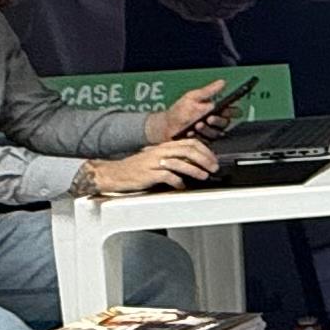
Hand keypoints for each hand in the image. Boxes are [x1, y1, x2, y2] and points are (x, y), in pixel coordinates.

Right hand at [90, 137, 219, 194]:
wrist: (116, 173)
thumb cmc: (138, 168)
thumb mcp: (157, 159)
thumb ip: (174, 158)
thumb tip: (195, 163)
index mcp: (164, 146)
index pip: (190, 142)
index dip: (205, 150)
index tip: (213, 159)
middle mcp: (160, 151)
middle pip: (188, 150)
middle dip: (205, 159)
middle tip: (213, 168)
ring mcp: (154, 163)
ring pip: (180, 162)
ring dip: (195, 170)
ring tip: (204, 176)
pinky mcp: (149, 174)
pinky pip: (168, 176)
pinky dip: (178, 182)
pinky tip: (182, 186)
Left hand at [149, 81, 235, 140]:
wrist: (166, 125)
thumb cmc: (179, 110)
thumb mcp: (193, 97)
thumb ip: (208, 91)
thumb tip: (222, 82)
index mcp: (217, 110)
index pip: (233, 111)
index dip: (233, 111)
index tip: (226, 110)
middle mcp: (216, 122)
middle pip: (226, 123)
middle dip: (218, 121)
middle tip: (209, 118)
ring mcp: (210, 133)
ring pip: (216, 133)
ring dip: (207, 129)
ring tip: (196, 125)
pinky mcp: (204, 142)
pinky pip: (206, 142)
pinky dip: (197, 137)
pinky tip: (190, 133)